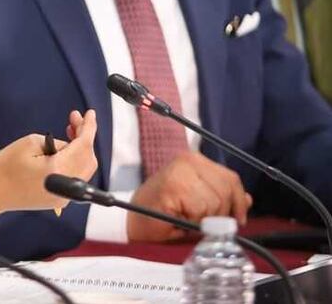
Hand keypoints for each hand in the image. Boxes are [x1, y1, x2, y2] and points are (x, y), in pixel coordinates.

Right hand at [0, 110, 98, 214]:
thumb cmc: (5, 167)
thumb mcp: (30, 143)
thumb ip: (56, 142)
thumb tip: (69, 145)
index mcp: (61, 170)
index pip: (84, 146)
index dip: (89, 127)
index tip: (90, 113)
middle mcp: (68, 186)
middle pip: (89, 158)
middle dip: (84, 137)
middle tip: (73, 120)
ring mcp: (65, 197)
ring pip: (85, 168)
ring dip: (80, 149)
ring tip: (69, 132)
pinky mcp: (59, 200)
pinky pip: (76, 176)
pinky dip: (75, 161)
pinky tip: (65, 150)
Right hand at [128, 151, 251, 241]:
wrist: (133, 221)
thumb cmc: (164, 213)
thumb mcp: (200, 203)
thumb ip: (222, 198)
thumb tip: (249, 199)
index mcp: (195, 160)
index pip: (231, 178)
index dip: (239, 201)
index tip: (238, 219)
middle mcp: (188, 160)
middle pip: (226, 190)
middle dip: (219, 212)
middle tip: (201, 220)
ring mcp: (180, 171)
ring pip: (215, 202)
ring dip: (204, 218)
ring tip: (186, 217)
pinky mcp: (173, 185)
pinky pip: (200, 210)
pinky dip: (193, 221)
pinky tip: (179, 218)